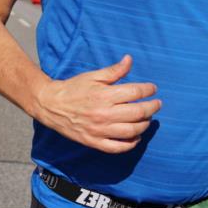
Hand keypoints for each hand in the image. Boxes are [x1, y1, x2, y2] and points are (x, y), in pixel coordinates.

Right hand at [30, 55, 161, 153]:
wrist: (50, 105)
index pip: (135, 92)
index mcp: (104, 95)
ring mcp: (99, 130)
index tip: (152, 89)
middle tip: (157, 104)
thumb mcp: (93, 76)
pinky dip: (130, 144)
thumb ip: (113, 70)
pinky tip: (135, 137)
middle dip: (152, 107)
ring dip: (144, 125)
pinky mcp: (94, 141)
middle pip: (138, 112)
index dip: (148, 90)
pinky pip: (117, 147)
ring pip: (131, 131)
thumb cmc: (73, 88)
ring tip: (147, 119)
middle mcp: (104, 114)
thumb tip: (129, 60)